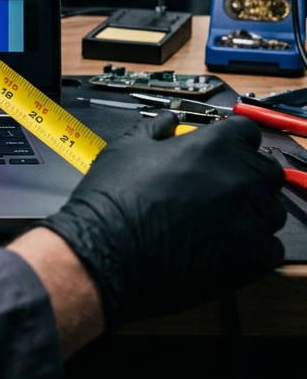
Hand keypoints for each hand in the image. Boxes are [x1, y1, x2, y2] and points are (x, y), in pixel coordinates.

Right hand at [39, 113, 284, 327]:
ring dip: (250, 211)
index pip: (246, 132)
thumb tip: (168, 121)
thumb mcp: (127, 148)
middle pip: (265, 169)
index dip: (232, 141)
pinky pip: (270, 246)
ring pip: (270, 209)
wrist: (108, 250)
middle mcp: (239, 178)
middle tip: (216, 187)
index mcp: (212, 146)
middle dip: (246, 174)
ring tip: (216, 220)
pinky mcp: (253, 257)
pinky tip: (223, 246)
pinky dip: (253, 245)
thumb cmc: (114, 197)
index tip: (220, 153)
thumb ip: (155, 129)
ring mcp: (250, 219)